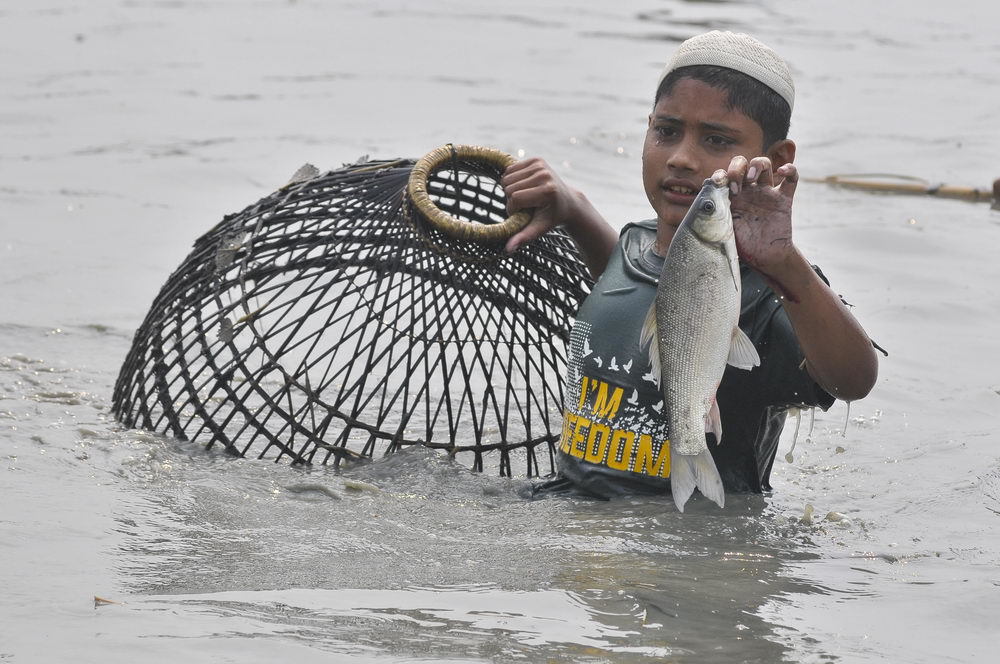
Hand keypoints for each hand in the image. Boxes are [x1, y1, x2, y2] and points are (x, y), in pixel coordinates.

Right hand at [500, 157, 581, 253]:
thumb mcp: (539, 229)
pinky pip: (510, 169)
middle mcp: (545, 175)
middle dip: (511, 199)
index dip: (513, 209)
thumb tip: (507, 249)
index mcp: (547, 191)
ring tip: (525, 196)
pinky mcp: (536, 160)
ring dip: (510, 189)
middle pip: (509, 187)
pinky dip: (512, 179)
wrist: (567, 202)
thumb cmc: (551, 218)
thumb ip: (523, 237)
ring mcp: (541, 165)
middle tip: (525, 205)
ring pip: (506, 177)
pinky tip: (524, 187)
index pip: (515, 198)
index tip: (522, 214)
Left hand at [716, 156, 798, 275]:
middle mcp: (748, 191)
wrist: (764, 258)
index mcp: (731, 197)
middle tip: (736, 188)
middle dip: (737, 169)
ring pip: (764, 165)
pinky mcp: (783, 199)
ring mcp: (766, 193)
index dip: (720, 174)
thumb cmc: (742, 246)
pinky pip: (791, 178)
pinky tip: (783, 171)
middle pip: (742, 164)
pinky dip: (791, 169)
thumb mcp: (722, 232)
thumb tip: (705, 204)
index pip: (723, 175)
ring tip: (752, 178)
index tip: (718, 182)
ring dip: (758, 165)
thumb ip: (716, 217)